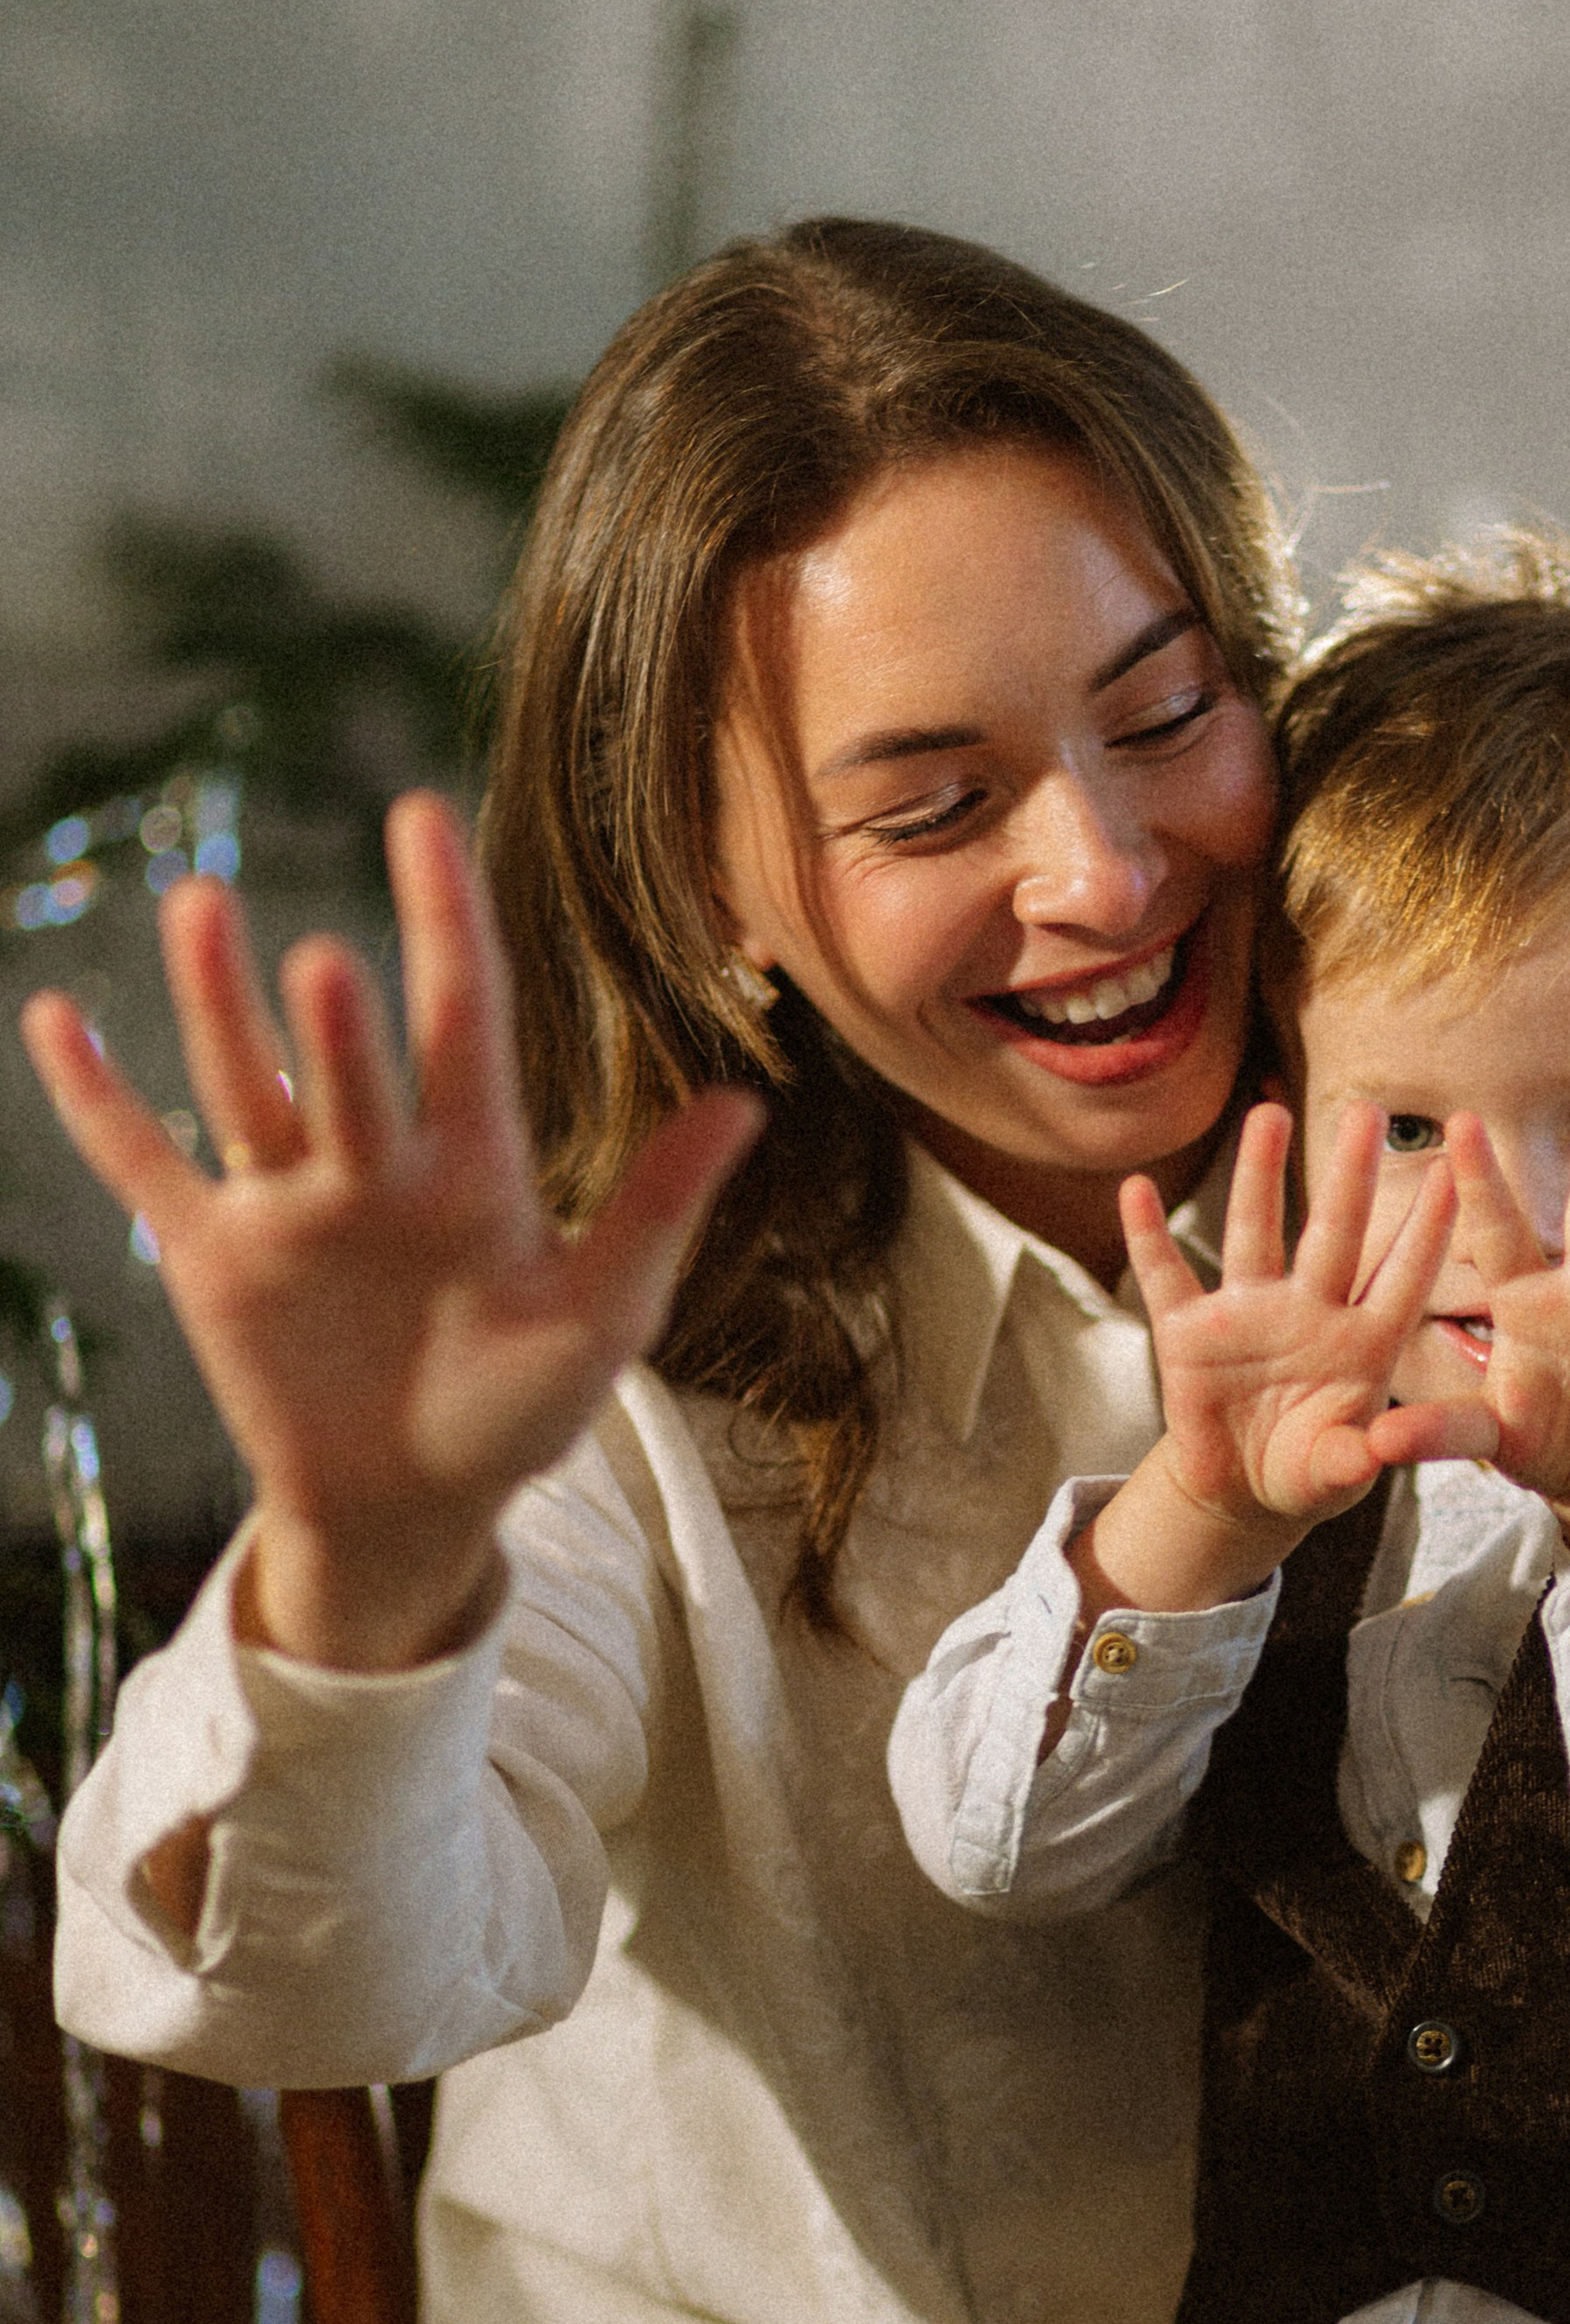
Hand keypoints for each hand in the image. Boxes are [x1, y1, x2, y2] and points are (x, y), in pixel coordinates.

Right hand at [19, 791, 762, 1669]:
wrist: (415, 1507)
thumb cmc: (520, 1413)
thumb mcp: (602, 1317)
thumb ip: (657, 1209)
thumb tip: (747, 1101)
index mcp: (474, 1164)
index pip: (462, 1018)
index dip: (448, 921)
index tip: (425, 816)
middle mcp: (375, 1162)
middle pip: (348, 1061)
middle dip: (335, 1022)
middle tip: (326, 964)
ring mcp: (289, 1201)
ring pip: (245, 1080)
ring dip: (218, 1003)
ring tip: (201, 905)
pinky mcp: (214, 1254)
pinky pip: (144, 1163)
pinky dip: (96, 1098)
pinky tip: (57, 1016)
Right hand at [1075, 1100, 1456, 1619]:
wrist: (1242, 1492)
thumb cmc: (1308, 1472)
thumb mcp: (1336, 1473)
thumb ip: (1355, 1460)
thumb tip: (1377, 1450)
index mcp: (1362, 1342)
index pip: (1401, 1277)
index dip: (1425, 1230)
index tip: (1454, 1174)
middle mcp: (1308, 1311)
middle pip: (1334, 1233)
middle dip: (1351, 1175)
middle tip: (1367, 1112)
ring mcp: (1246, 1315)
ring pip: (1256, 1232)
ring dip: (1259, 1176)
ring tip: (1270, 1115)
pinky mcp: (1188, 1333)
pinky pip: (1165, 1276)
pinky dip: (1149, 1237)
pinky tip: (1136, 1191)